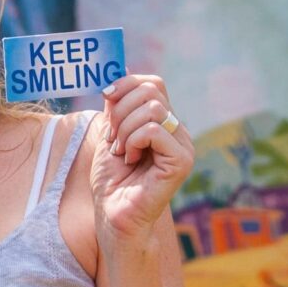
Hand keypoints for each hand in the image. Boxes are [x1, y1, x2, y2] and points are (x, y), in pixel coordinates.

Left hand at [92, 73, 193, 245]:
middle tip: (113, 138)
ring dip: (124, 128)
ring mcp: (183, 145)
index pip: (152, 83)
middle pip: (151, 90)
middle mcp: (177, 131)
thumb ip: (116, 105)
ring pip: (152, 109)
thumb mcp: (109, 133)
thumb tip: (119, 70)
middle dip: (120, 110)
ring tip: (121, 151)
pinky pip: (153, 130)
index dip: (125, 85)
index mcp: (163, 122)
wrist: (113, 215)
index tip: (105, 100)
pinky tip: (129, 159)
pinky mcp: (182, 160)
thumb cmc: (111, 180)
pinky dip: (132, 141)